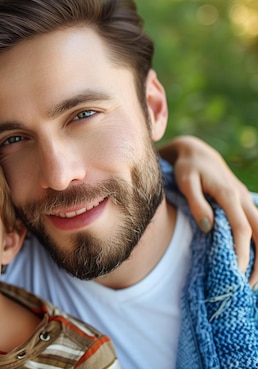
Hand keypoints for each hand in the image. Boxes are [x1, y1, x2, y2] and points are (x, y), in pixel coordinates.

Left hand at [159, 135, 257, 286]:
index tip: (237, 272)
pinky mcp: (244, 204)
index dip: (242, 252)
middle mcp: (243, 199)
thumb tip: (208, 228)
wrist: (195, 151)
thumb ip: (197, 205)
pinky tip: (254, 262)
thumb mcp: (186, 183)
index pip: (242, 229)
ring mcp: (246, 201)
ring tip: (253, 281)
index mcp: (230, 196)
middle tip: (251, 286)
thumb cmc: (186, 168)